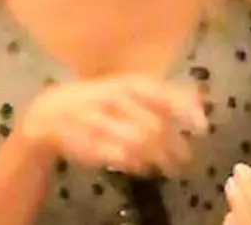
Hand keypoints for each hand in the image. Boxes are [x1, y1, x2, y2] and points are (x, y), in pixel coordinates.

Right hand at [15, 73, 207, 176]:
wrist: (48, 112)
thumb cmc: (95, 99)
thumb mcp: (125, 89)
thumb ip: (160, 94)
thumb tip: (201, 98)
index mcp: (123, 83)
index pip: (159, 92)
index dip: (183, 108)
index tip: (203, 127)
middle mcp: (112, 99)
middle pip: (153, 125)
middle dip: (174, 145)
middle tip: (186, 158)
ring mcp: (99, 122)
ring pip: (138, 143)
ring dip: (159, 158)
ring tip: (170, 167)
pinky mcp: (89, 143)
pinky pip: (121, 157)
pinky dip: (136, 164)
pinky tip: (142, 166)